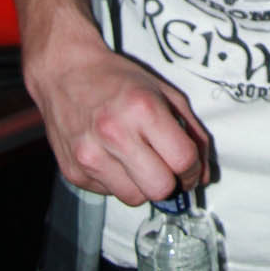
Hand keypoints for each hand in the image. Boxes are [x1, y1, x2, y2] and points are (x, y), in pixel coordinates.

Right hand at [25, 12, 209, 204]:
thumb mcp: (164, 92)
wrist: (66, 72)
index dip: (193, 169)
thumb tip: (203, 173)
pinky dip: (118, 181)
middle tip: (167, 169)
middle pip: (160, 189)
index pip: (182, 160)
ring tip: (138, 160)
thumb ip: (191, 130)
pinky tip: (113, 157)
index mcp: (143, 109)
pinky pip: (109, 193)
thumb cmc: (118, 79)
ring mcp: (90, 156)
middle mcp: (114, 134)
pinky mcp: (74, 172)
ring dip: (143, 185)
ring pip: (135, 198)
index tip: (190, 167)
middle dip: (171, 183)